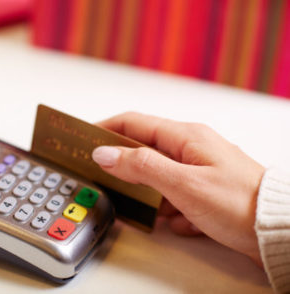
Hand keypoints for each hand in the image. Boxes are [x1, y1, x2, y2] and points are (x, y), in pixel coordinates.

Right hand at [91, 112, 264, 263]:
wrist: (278, 231)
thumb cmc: (238, 204)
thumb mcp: (182, 183)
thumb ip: (140, 166)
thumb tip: (104, 152)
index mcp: (185, 136)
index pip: (134, 122)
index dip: (106, 128)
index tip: (84, 136)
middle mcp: (192, 147)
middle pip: (145, 150)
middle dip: (126, 167)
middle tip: (109, 180)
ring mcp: (199, 168)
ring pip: (159, 176)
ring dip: (153, 195)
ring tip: (161, 213)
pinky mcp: (206, 189)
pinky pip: (176, 195)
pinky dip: (173, 209)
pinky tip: (184, 222)